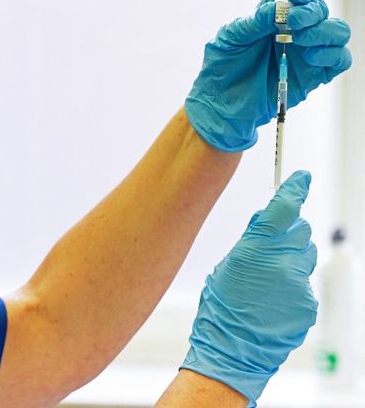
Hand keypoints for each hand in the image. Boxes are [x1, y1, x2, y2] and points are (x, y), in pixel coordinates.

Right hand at [181, 171, 317, 406]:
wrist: (231, 349)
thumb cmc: (220, 308)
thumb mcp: (226, 266)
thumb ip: (250, 242)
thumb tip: (265, 223)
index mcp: (257, 248)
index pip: (284, 208)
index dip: (295, 189)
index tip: (302, 178)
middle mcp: (283, 263)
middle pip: (300, 232)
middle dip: (288, 235)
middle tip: (268, 250)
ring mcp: (299, 285)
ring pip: (303, 259)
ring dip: (290, 263)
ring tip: (267, 285)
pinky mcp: (308, 303)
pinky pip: (304, 285)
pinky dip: (291, 289)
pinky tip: (272, 303)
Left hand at [186, 0, 351, 151]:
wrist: (220, 105)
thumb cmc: (221, 69)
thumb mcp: (230, 39)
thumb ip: (253, 22)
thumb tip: (278, 8)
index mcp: (273, 17)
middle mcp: (294, 32)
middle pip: (319, 10)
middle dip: (311, 11)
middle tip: (293, 20)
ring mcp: (306, 53)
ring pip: (337, 31)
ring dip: (324, 30)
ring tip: (301, 39)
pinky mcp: (314, 76)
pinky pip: (340, 60)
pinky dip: (333, 54)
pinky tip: (311, 57)